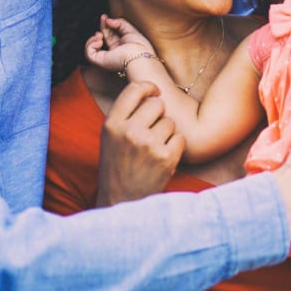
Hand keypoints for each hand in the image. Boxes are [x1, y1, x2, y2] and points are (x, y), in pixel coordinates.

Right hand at [85, 15, 155, 71]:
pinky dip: (90, 45)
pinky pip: (89, 54)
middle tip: (103, 19)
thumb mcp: (131, 30)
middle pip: (101, 38)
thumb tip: (107, 20)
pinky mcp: (101, 61)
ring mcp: (107, 57)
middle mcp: (113, 52)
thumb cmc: (139, 46)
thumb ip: (119, 23)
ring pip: (91, 48)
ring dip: (93, 38)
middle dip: (101, 27)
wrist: (139, 56)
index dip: (105, 24)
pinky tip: (99, 41)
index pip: (109, 34)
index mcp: (121, 46)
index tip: (104, 16)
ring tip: (100, 34)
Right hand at [95, 81, 184, 206]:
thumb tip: (151, 91)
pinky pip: (180, 138)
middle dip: (159, 115)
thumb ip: (126, 115)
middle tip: (152, 130)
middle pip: (157, 104)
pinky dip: (176, 147)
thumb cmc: (117, 167)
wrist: (122, 202)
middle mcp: (129, 132)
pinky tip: (164, 157)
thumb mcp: (110, 138)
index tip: (154, 92)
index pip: (134, 90)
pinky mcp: (166, 158)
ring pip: (171, 122)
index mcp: (112, 124)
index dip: (149, 88)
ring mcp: (149, 145)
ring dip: (167, 133)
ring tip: (154, 149)